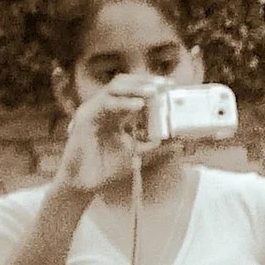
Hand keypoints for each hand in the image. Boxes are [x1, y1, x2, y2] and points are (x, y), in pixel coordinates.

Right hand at [55, 74, 167, 193]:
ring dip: (137, 87)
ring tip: (155, 91)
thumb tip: (179, 142)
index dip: (152, 85)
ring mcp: (94, 110)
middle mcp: (105, 108)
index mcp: (116, 113)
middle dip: (147, 81)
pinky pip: (105, 103)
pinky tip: (139, 105)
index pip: (134, 90)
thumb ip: (156, 145)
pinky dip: (123, 103)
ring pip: (115, 88)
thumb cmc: (108, 167)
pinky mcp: (85, 118)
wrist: (87, 183)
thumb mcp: (139, 153)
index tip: (172, 85)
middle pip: (125, 83)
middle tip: (167, 84)